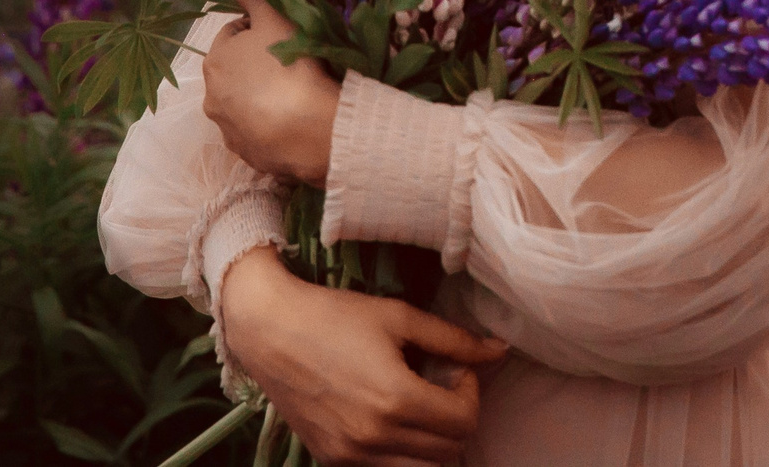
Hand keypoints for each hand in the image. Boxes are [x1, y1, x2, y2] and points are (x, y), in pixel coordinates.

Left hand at [204, 0, 340, 183]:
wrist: (308, 129)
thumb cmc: (291, 66)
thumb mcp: (277, 21)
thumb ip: (257, 0)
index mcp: (215, 62)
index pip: (233, 34)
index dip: (257, 30)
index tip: (281, 36)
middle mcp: (211, 97)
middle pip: (234, 72)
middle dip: (255, 66)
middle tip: (287, 65)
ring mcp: (227, 130)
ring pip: (242, 104)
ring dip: (259, 97)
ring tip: (291, 95)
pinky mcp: (245, 154)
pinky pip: (255, 132)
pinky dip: (267, 125)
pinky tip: (290, 121)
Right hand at [221, 248, 507, 465]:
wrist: (269, 331)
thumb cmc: (334, 316)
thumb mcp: (399, 318)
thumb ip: (454, 340)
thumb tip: (499, 350)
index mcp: (396, 400)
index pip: (465, 421)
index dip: (471, 391)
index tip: (454, 368)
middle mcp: (375, 437)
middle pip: (449, 451)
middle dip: (456, 416)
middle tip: (439, 382)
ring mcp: (352, 455)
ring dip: (433, 440)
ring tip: (418, 401)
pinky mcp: (334, 460)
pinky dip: (402, 451)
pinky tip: (389, 415)